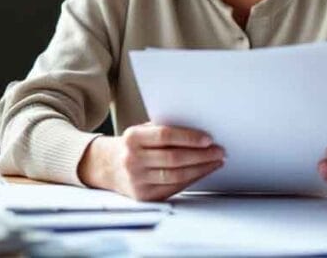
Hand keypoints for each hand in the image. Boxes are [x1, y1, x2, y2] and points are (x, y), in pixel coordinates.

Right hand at [78, 123, 224, 200]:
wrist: (107, 166)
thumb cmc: (133, 145)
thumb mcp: (142, 131)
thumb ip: (165, 130)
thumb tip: (200, 133)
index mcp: (132, 137)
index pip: (165, 136)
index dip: (189, 137)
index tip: (209, 139)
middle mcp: (132, 160)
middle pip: (174, 158)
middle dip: (201, 155)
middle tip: (219, 151)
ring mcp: (137, 180)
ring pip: (176, 175)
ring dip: (201, 168)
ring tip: (216, 161)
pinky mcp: (144, 196)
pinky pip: (174, 187)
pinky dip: (192, 179)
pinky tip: (203, 171)